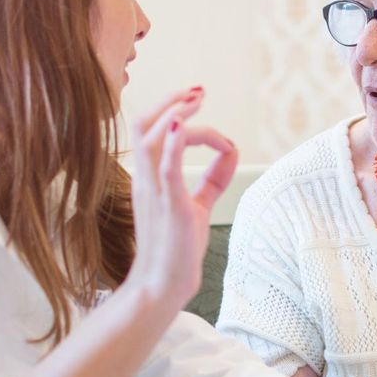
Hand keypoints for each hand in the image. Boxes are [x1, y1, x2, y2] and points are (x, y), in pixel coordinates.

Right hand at [126, 86, 237, 309]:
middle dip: (169, 101)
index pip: (155, 132)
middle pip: (144, 124)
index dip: (177, 114)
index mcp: (149, 178)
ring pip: (151, 138)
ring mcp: (154, 191)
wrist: (162, 285)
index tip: (202, 108)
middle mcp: (146, 179)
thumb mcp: (197, 204)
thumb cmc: (176, 248)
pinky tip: (186, 124)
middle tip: (197, 91)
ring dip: (174, 113)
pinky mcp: (169, 205)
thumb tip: (232, 151)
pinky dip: (176, 142)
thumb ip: (212, 179)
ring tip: (196, 99)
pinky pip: (165, 167)